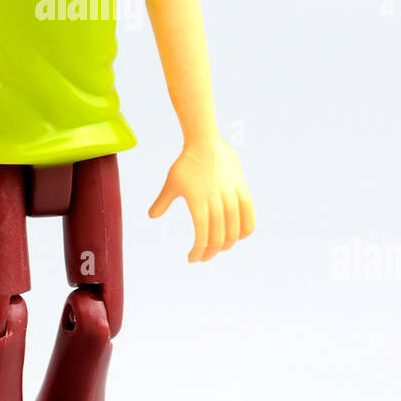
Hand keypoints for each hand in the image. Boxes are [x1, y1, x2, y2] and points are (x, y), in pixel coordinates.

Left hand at [149, 135, 254, 262]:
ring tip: (220, 248)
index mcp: (198, 202)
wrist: (205, 142)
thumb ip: (162, 201)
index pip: (203, 236)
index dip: (198, 252)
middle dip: (211, 252)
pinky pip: (249, 216)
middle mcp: (216, 201)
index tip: (193, 258)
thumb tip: (151, 216)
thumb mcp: (171, 183)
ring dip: (227, 244)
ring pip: (234, 230)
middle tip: (204, 256)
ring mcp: (231, 195)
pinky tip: (238, 237)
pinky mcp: (242, 190)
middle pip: (219, 237)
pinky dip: (245, 230)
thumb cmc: (186, 163)